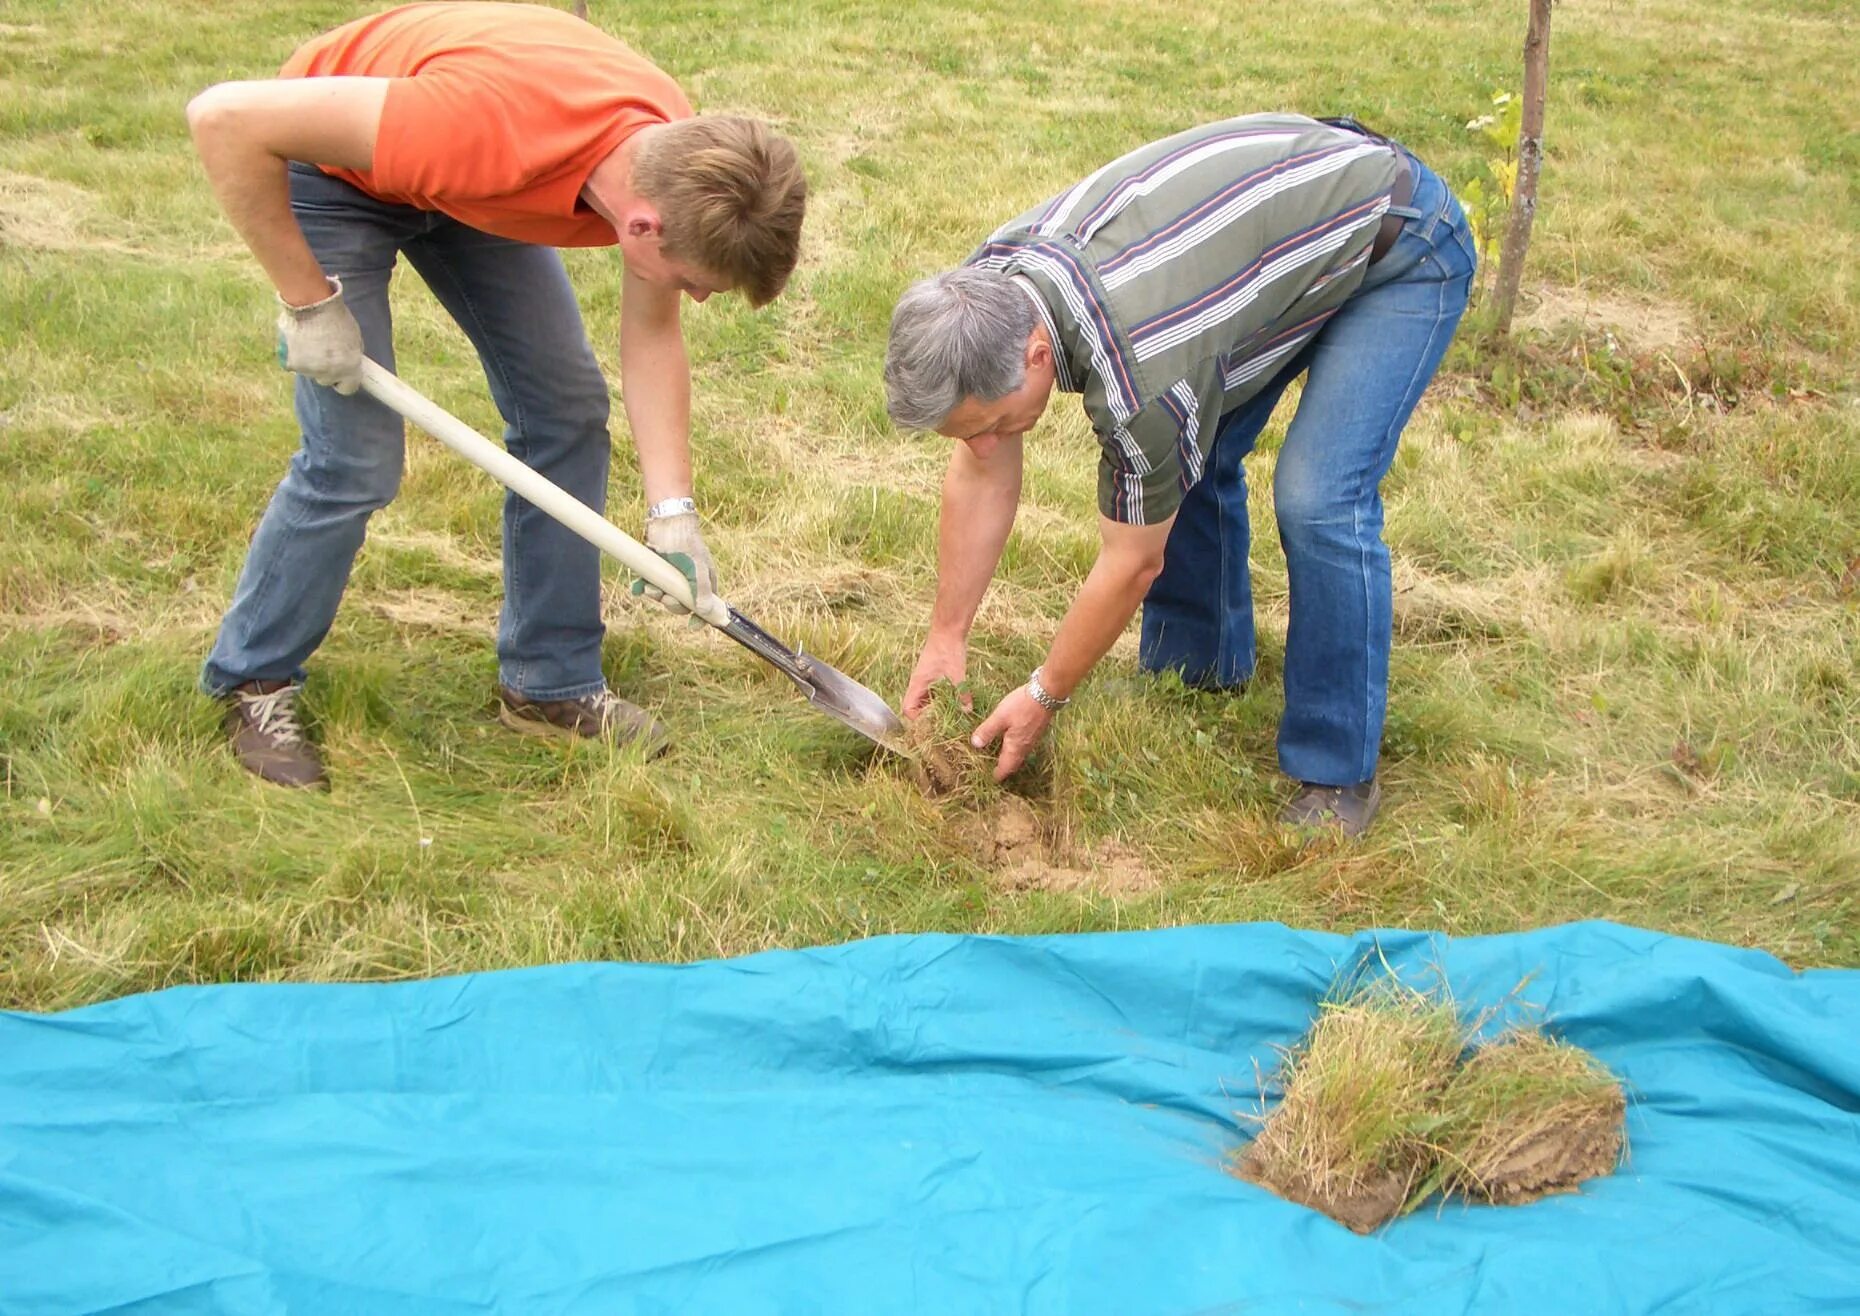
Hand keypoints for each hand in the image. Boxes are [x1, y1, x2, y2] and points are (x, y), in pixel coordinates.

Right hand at [275, 277, 362, 394]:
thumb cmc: (335, 316)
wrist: (311, 303)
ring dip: (311, 362)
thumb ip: (351, 355)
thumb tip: (350, 364)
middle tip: (324, 352)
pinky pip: (295, 365)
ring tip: (310, 342)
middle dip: (327, 370)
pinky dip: (296, 356)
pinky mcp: (292, 364)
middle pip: (327, 380)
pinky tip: (298, 342)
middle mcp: (330, 373)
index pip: (348, 388)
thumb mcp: (354, 338)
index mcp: (350, 368)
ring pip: (310, 373)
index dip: (344, 381)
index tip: (341, 374)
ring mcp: (310, 370)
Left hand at [630, 511, 717, 624]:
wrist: (667, 521)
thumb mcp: (696, 567)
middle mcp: (688, 580)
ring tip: (649, 586)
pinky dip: (643, 587)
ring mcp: (672, 576)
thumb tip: (704, 611)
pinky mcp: (657, 570)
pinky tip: (638, 585)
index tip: (692, 625)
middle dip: (670, 603)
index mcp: (704, 581)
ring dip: (655, 594)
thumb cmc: (686, 543)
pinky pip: (650, 585)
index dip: (700, 617)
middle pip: (680, 604)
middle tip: (664, 596)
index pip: (705, 605)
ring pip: (663, 595)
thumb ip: (701, 589)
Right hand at [903, 634, 968, 719]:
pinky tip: (954, 700)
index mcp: (918, 684)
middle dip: (928, 715)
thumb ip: (961, 694)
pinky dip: (941, 698)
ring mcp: (925, 679)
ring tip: (950, 713)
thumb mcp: (957, 674)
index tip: (933, 723)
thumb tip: (967, 711)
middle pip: (916, 706)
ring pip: (926, 699)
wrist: (948, 629)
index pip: (908, 709)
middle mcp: (919, 683)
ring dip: (935, 707)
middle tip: (944, 722)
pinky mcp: (933, 675)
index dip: (917, 719)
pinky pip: (933, 692)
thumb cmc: (948, 650)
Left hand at [970, 685, 1053, 781]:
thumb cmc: (1022, 706)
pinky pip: (1023, 746)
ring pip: (1019, 755)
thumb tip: (975, 745)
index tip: (990, 779)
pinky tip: (1010, 740)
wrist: (1046, 694)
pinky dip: (1015, 748)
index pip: (1006, 767)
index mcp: (1015, 747)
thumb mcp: (1000, 717)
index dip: (998, 774)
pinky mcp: (1035, 731)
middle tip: (993, 770)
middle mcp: (1025, 747)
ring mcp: (1032, 739)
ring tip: (999, 757)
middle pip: (1013, 763)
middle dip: (1004, 768)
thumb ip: (987, 731)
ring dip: (1009, 758)